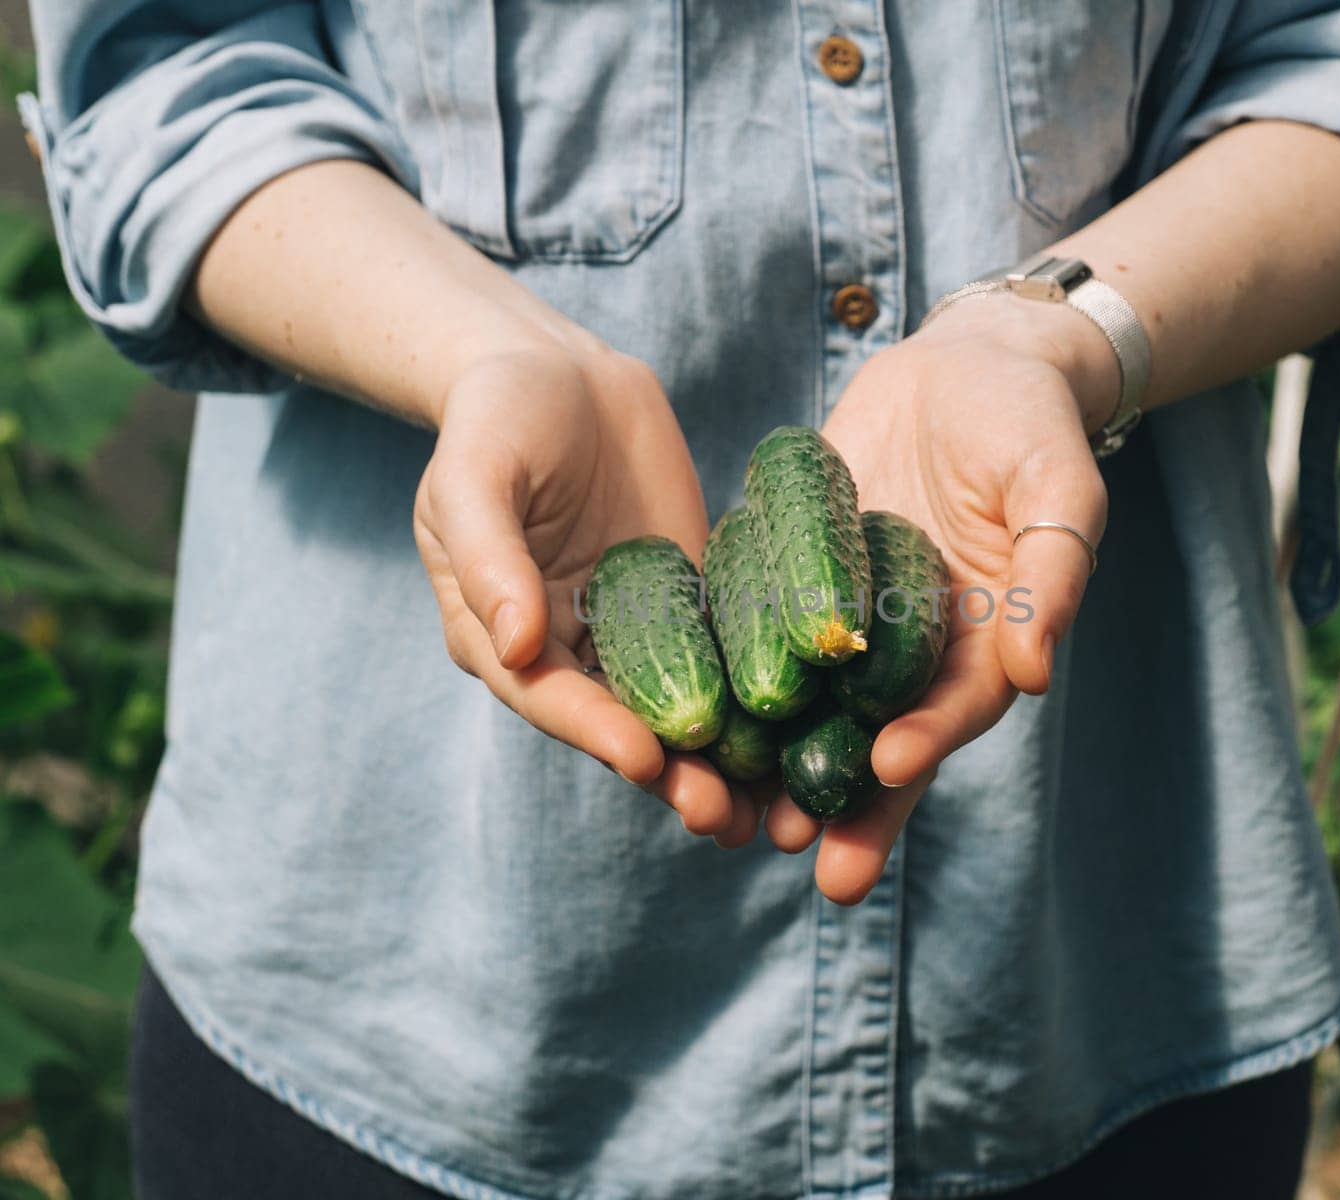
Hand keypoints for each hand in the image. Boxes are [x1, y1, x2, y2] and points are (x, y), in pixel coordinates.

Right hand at [414, 346, 763, 846]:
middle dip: (672, 775)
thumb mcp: (477, 475)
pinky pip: (726, 653)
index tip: (648, 761)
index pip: (551, 696)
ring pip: (682, 706)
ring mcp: (634, 629)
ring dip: (723, 762)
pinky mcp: (689, 601)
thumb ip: (489, 556)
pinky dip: (761, 696)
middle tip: (725, 817)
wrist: (560, 369)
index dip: (597, 733)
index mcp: (502, 635)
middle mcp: (570, 647)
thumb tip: (515, 644)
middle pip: (622, 724)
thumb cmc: (498, 415)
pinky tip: (808, 730)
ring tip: (773, 811)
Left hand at [767, 294, 1114, 899]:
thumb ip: (1051, 573)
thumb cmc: (1027, 425)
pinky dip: (724, 676)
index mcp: (982, 644)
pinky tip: (683, 716)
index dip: (927, 740)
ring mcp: (845, 621)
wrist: (967, 369)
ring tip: (731, 816)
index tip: (890, 766)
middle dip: (843, 801)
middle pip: (874, 738)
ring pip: (805, 708)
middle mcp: (908, 649)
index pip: (955, 707)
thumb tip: (1036, 671)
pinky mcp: (791, 580)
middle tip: (801, 856)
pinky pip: (754, 632)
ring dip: (771, 765)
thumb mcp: (1056, 486)